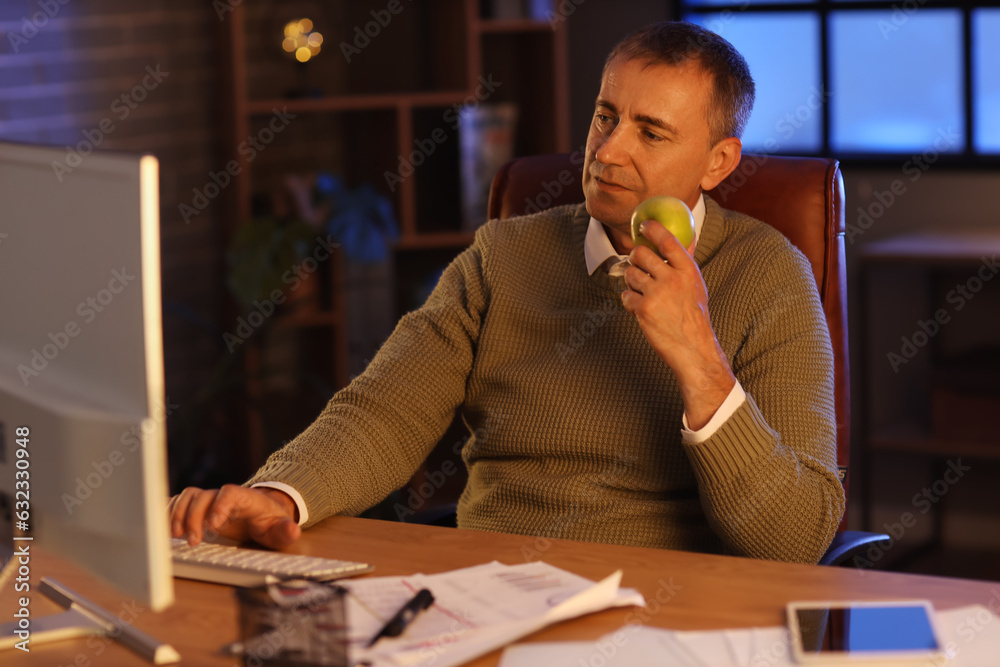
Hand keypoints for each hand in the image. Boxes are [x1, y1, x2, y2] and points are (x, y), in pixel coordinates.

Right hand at [168, 485, 300, 548]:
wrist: (262, 512)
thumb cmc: (270, 521)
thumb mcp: (280, 528)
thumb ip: (286, 531)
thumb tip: (293, 531)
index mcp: (245, 498)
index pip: (229, 493)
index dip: (219, 506)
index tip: (213, 525)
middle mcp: (224, 496)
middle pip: (203, 496)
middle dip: (194, 518)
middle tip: (194, 541)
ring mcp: (210, 500)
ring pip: (188, 496)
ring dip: (178, 514)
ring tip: (176, 536)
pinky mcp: (199, 508)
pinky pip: (179, 503)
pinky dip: (170, 513)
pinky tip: (167, 530)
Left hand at [621, 221, 735, 429]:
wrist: (693, 348)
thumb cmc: (694, 316)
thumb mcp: (696, 286)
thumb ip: (685, 264)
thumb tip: (685, 239)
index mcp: (688, 270)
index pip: (668, 240)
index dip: (653, 229)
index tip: (643, 225)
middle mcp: (672, 279)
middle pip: (641, 254)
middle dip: (635, 259)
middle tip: (637, 265)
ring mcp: (657, 293)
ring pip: (630, 274)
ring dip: (632, 282)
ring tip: (643, 293)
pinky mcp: (643, 308)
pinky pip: (625, 295)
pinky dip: (629, 301)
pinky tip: (641, 308)